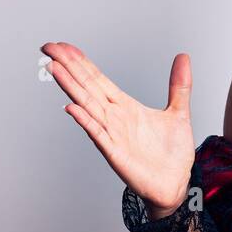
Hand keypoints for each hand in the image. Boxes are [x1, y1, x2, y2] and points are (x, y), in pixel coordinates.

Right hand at [41, 42, 195, 217]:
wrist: (175, 184)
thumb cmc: (172, 154)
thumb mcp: (179, 112)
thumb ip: (179, 85)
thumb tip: (183, 57)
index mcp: (125, 107)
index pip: (98, 79)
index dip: (81, 62)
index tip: (64, 47)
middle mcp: (114, 118)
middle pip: (87, 87)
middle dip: (68, 67)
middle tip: (48, 47)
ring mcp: (113, 134)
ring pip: (87, 106)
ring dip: (70, 87)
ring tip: (53, 69)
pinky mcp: (116, 153)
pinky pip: (98, 134)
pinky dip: (85, 121)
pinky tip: (72, 108)